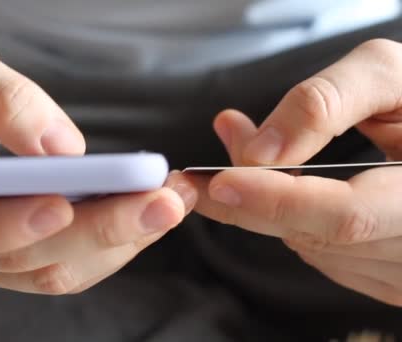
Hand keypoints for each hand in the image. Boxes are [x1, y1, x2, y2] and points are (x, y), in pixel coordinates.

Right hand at [0, 40, 195, 294]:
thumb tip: (61, 147)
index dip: (5, 223)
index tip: (66, 201)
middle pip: (20, 257)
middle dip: (99, 230)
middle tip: (164, 200)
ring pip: (50, 271)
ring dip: (118, 242)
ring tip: (172, 202)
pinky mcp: (6, 266)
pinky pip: (62, 269)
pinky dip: (110, 247)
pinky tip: (146, 217)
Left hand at [190, 39, 401, 305]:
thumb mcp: (390, 78)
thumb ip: (326, 103)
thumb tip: (258, 150)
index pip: (346, 216)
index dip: (277, 201)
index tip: (219, 181)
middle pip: (315, 237)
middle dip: (247, 203)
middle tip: (194, 176)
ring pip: (308, 247)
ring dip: (264, 206)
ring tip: (248, 157)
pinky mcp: (387, 278)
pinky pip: (322, 254)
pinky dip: (289, 218)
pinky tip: (286, 185)